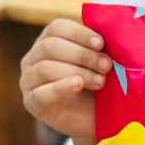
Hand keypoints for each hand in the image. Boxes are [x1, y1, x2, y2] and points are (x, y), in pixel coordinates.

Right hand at [20, 19, 111, 137]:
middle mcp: (34, 57)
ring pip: (45, 68)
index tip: (101, 43)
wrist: (97, 116)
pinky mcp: (32, 102)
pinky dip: (61, 87)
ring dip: (78, 72)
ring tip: (100, 81)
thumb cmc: (99, 81)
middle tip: (106, 66)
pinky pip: (41, 93)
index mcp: (49, 40)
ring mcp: (29, 80)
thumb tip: (115, 27)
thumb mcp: (103, 60)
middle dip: (82, 55)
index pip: (56, 27)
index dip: (79, 33)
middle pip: (50, 46)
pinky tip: (78, 85)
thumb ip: (102, 45)